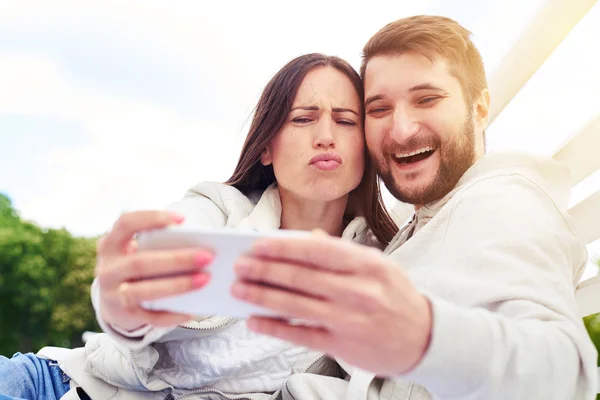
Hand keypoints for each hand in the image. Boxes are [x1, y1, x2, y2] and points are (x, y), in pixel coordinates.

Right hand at [95, 211, 212, 330]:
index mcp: (110, 245)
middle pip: (141, 262)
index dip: (152, 218)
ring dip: (178, 285)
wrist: (112, 302)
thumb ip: (155, 245)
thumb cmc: (135, 267)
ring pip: (146, 291)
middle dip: (176, 259)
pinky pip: (151, 317)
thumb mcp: (135, 251)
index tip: (182, 219)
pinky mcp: (124, 316)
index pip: (126, 224)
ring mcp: (113, 295)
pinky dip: (172, 314)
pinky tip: (192, 310)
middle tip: (207, 256)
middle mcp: (107, 269)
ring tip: (204, 280)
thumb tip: (196, 246)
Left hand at [231, 232, 431, 375]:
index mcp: (367, 265)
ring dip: (262, 296)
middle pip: (301, 277)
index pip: (317, 250)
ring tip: (240, 290)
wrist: (424, 339)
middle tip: (240, 266)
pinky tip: (256, 321)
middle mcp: (358, 291)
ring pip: (295, 305)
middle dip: (265, 270)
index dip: (284, 247)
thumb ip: (344, 252)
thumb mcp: (379, 265)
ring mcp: (349, 320)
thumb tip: (310, 238)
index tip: (259, 245)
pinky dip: (274, 327)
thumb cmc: (397, 297)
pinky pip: (300, 335)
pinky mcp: (342, 345)